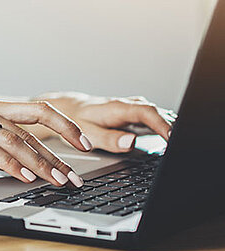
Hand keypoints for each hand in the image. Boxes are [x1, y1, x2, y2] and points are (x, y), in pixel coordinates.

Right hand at [0, 101, 93, 185]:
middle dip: (59, 153)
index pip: (37, 112)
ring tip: (58, 181)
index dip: (66, 126)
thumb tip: (34, 166)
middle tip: (75, 176)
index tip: (86, 145)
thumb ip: (1, 153)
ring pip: (14, 139)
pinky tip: (27, 178)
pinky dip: (12, 165)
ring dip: (40, 162)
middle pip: (32, 125)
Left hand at [39, 92, 175, 152]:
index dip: (161, 124)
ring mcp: (132, 108)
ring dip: (169, 125)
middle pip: (156, 112)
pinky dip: (163, 125)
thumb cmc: (76, 120)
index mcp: (117, 108)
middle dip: (172, 126)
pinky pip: (153, 117)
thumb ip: (108, 139)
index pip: (146, 112)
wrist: (70, 108)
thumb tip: (130, 142)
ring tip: (178, 142)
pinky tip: (169, 137)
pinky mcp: (133, 114)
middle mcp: (127, 105)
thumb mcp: (87, 132)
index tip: (171, 138)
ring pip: (156, 113)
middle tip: (180, 144)